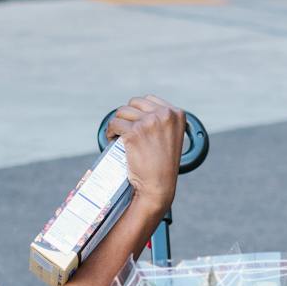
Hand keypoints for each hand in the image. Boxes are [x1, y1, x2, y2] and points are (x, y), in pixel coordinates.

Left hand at [104, 95, 185, 215]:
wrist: (159, 186)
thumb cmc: (163, 166)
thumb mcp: (172, 137)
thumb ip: (162, 121)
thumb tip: (140, 111)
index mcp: (176, 114)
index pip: (149, 99)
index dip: (138, 111)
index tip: (136, 124)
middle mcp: (164, 115)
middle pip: (134, 103)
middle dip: (127, 116)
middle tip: (124, 130)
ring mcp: (148, 122)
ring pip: (122, 112)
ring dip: (117, 123)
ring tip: (118, 135)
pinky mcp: (134, 132)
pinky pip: (114, 123)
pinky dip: (110, 132)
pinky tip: (112, 139)